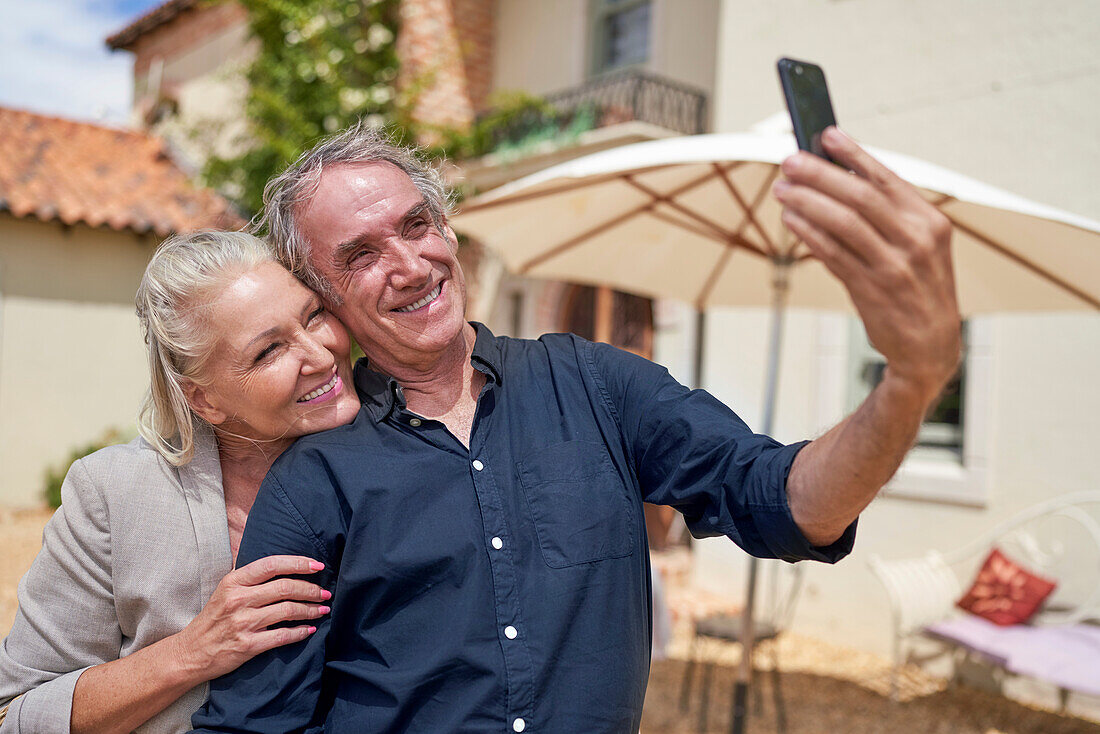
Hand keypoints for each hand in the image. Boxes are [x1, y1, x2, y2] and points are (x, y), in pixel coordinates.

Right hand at [170, 555, 330, 680]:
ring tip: (323, 609)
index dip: (298, 563)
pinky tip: (310, 629)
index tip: (318, 566)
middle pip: (285, 587)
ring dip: (311, 610)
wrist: (191, 653)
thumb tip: (272, 557)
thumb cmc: (213, 618)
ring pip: (288, 610)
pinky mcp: (248, 645)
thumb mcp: (224, 590)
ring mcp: (243, 623)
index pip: (272, 565)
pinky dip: (300, 632)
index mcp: (234, 582)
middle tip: (326, 592)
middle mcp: (238, 600)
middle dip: (311, 589)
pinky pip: (282, 636)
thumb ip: (247, 574)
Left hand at [774, 127, 961, 403]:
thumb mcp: (917, 246)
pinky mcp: (872, 291)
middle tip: (790, 161)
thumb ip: (885, 215)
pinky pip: (832, 254)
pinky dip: (808, 234)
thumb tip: (836, 176)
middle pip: (860, 195)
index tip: (826, 134)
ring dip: (807, 202)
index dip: (854, 153)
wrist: (931, 347)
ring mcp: (895, 266)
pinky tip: (791, 221)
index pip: (886, 177)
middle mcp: (916, 240)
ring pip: (843, 223)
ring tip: (782, 190)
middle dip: (820, 174)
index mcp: (929, 221)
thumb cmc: (917, 288)